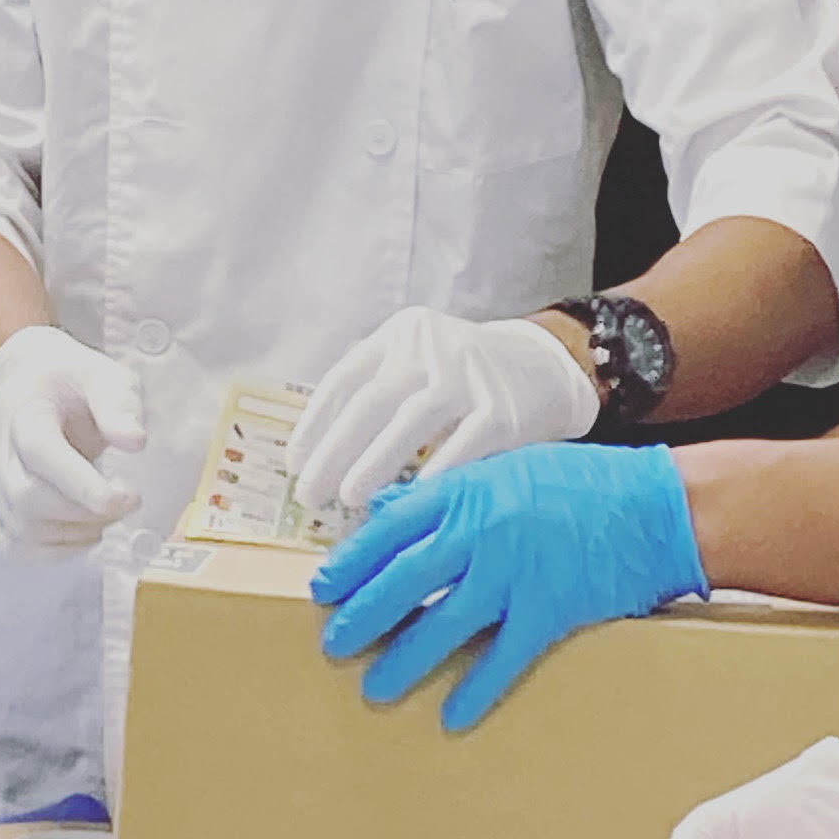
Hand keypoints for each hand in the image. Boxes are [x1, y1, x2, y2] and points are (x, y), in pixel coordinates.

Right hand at [0, 326, 145, 556]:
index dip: (81, 484)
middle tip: (127, 501)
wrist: (25, 388)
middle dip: (87, 511)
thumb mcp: (103, 376)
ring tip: (106, 510)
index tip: (127, 496)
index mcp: (23, 412)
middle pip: (29, 498)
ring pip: (24, 530)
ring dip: (76, 532)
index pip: (40, 452)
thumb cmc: (67, 384)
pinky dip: (59, 547)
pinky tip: (83, 526)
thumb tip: (134, 440)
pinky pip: (20, 546)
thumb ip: (119, 403)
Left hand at [291, 311, 596, 517]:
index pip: (345, 379)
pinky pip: (463, 445)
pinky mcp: (504, 408)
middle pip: (371, 400)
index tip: (295, 465)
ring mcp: (471, 374)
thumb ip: (373, 396)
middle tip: (310, 495)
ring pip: (413, 419)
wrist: (543, 368)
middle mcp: (431, 347)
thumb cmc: (459, 380)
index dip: (315, 425)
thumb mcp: (415, 365)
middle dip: (335, 451)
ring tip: (349, 500)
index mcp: (400, 335)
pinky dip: (435, 475)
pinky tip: (412, 503)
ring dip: (376, 463)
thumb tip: (316, 460)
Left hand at [314, 443, 704, 723]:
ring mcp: (514, 572)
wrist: (656, 506)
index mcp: (467, 492)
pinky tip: (452, 716)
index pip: (391, 528)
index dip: (351, 561)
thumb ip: (448, 493)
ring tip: (375, 687)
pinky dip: (476, 689)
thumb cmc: (582, 482)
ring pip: (442, 622)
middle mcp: (482, 531)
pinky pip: (502, 657)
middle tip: (332, 643)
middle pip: (404, 578)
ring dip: (404, 659)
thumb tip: (387, 510)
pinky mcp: (549, 609)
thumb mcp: (506, 468)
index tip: (322, 588)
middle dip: (362, 614)